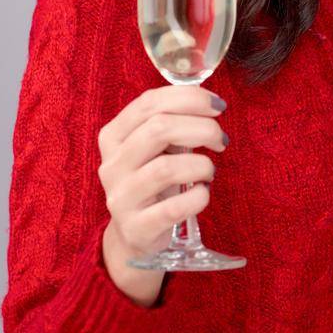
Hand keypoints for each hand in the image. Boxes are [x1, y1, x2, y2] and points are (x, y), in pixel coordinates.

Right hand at [95, 85, 228, 304]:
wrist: (135, 233)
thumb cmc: (152, 179)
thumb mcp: (155, 148)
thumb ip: (172, 122)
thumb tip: (211, 103)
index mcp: (113, 136)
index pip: (149, 103)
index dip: (190, 98)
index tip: (218, 106)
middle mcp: (111, 165)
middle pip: (158, 129)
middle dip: (202, 128)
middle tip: (221, 139)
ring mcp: (121, 198)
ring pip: (166, 168)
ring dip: (201, 164)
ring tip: (209, 170)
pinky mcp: (136, 228)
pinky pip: (174, 207)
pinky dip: (198, 197)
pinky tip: (203, 192)